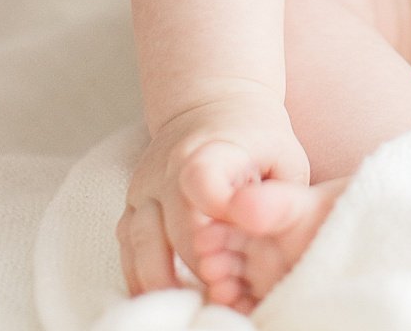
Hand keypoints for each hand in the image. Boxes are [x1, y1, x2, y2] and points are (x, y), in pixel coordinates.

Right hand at [117, 92, 307, 296]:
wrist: (212, 102)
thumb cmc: (257, 137)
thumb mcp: (283, 155)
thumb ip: (278, 196)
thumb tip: (261, 230)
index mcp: (210, 149)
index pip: (201, 180)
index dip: (217, 212)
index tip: (234, 238)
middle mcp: (168, 166)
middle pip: (175, 226)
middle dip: (198, 265)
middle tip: (222, 294)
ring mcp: (145, 186)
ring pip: (141, 241)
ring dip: (163, 281)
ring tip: (189, 309)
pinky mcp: (133, 204)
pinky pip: (127, 247)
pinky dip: (140, 277)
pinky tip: (162, 300)